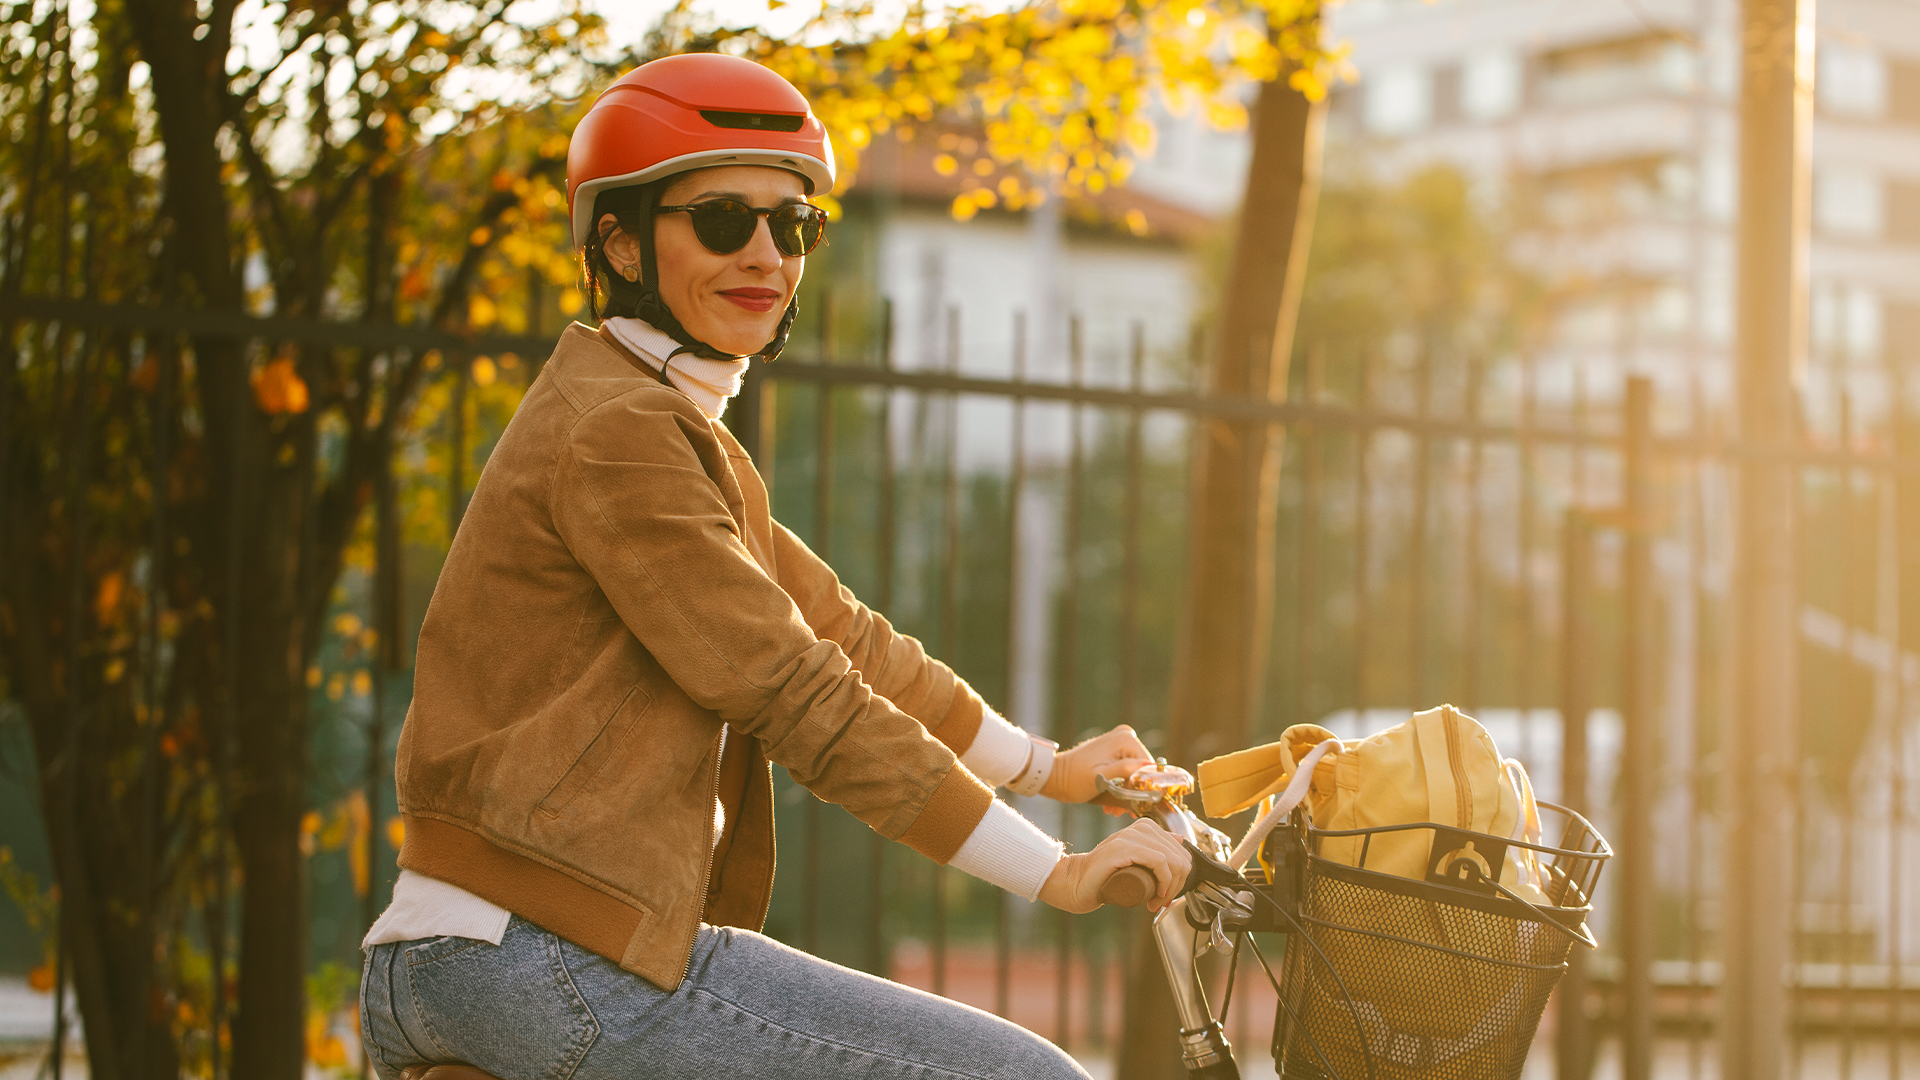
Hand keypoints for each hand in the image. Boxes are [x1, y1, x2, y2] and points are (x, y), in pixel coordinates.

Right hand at [1038, 819, 1191, 913]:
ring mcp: (1132, 835)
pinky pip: (1159, 861)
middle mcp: (1142, 827)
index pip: (1182, 853)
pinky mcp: (1124, 847)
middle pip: (1180, 859)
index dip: (1181, 879)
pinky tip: (1156, 894)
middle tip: (1161, 902)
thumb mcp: (1137, 859)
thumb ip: (1155, 846)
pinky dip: (1164, 881)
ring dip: (1170, 888)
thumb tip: (1180, 839)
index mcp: (1147, 827)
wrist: (1077, 882)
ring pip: (1173, 861)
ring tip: (1156, 902)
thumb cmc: (1105, 875)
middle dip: (1176, 886)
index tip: (1166, 895)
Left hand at [1040, 724, 1153, 803]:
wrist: (1055, 776)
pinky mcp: (1114, 748)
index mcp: (1126, 739)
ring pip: (1134, 772)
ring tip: (1113, 809)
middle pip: (1141, 770)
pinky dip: (1120, 786)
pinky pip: (1126, 769)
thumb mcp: (1102, 779)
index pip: (1149, 768)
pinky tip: (1111, 801)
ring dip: (1126, 793)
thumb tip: (1148, 767)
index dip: (1144, 789)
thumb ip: (1126, 770)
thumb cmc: (1075, 779)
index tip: (1133, 808)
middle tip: (1120, 811)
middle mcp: (1126, 735)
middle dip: (1133, 793)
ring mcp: (1120, 741)